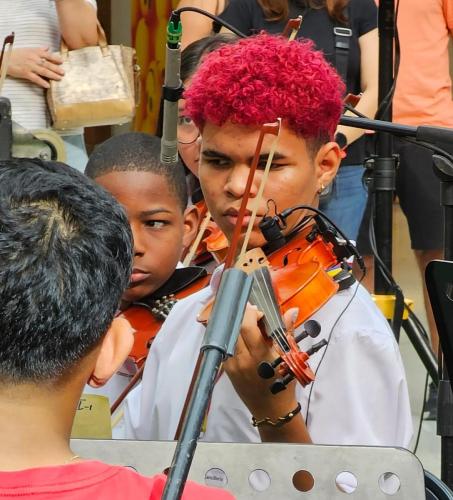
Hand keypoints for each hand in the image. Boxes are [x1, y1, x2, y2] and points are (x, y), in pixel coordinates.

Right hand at [8, 47, 63, 88]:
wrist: (4, 59)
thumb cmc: (16, 54)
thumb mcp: (28, 49)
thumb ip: (39, 50)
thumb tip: (48, 48)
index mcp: (34, 52)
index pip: (47, 55)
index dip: (55, 58)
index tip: (62, 61)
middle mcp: (33, 59)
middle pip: (47, 64)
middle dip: (56, 68)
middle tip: (64, 73)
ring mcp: (30, 66)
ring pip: (43, 71)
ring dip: (52, 75)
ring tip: (59, 78)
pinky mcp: (25, 73)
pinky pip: (35, 78)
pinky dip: (42, 82)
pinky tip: (48, 85)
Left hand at [224, 305, 298, 420]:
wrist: (272, 410)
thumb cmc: (284, 383)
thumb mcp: (290, 357)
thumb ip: (287, 331)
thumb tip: (292, 310)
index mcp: (261, 356)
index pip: (247, 326)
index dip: (251, 313)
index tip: (259, 311)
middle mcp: (243, 359)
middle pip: (235, 328)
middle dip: (243, 316)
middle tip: (251, 314)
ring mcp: (232, 365)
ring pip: (228, 335)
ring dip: (236, 325)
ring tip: (245, 323)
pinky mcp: (227, 369)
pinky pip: (225, 346)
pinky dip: (231, 337)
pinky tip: (239, 334)